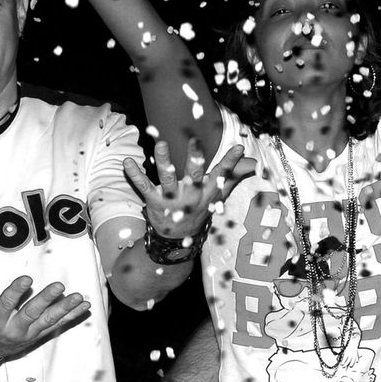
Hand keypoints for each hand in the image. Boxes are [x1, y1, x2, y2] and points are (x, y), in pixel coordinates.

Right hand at [0, 274, 89, 363]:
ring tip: (79, 297)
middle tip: (59, 285)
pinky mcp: (39, 335)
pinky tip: (85, 306)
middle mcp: (13, 329)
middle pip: (31, 313)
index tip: (27, 278)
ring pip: (48, 320)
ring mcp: (28, 333)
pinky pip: (57, 325)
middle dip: (46, 300)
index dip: (16, 292)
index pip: (6, 304)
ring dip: (65, 309)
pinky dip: (71, 316)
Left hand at [127, 140, 253, 242]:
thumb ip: (233, 176)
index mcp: (207, 192)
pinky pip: (143, 186)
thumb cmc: (198, 209)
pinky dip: (134, 174)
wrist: (177, 240)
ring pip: (168, 179)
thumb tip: (253, 163)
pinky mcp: (154, 202)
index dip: (231, 162)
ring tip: (160, 145)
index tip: (238, 147)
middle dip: (195, 159)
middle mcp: (191, 195)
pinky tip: (127, 161)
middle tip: (194, 141)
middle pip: (194, 176)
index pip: (222, 175)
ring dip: (164, 162)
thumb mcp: (217, 194)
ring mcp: (172, 199)